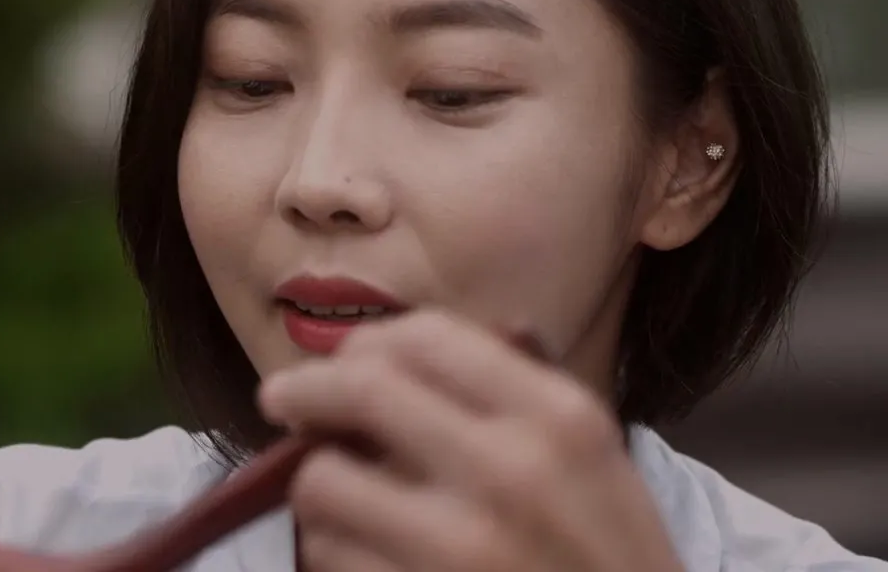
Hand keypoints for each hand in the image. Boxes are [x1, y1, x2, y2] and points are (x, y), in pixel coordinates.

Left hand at [258, 311, 684, 571]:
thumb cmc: (607, 562)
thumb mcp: (590, 465)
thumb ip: (503, 405)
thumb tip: (382, 363)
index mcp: (559, 421)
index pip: (428, 338)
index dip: (368, 343)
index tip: (346, 361)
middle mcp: (509, 471)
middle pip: (360, 389)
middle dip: (303, 389)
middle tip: (282, 400)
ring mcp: (458, 546)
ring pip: (322, 481)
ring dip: (317, 488)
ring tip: (340, 501)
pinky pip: (329, 555)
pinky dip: (333, 552)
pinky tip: (365, 557)